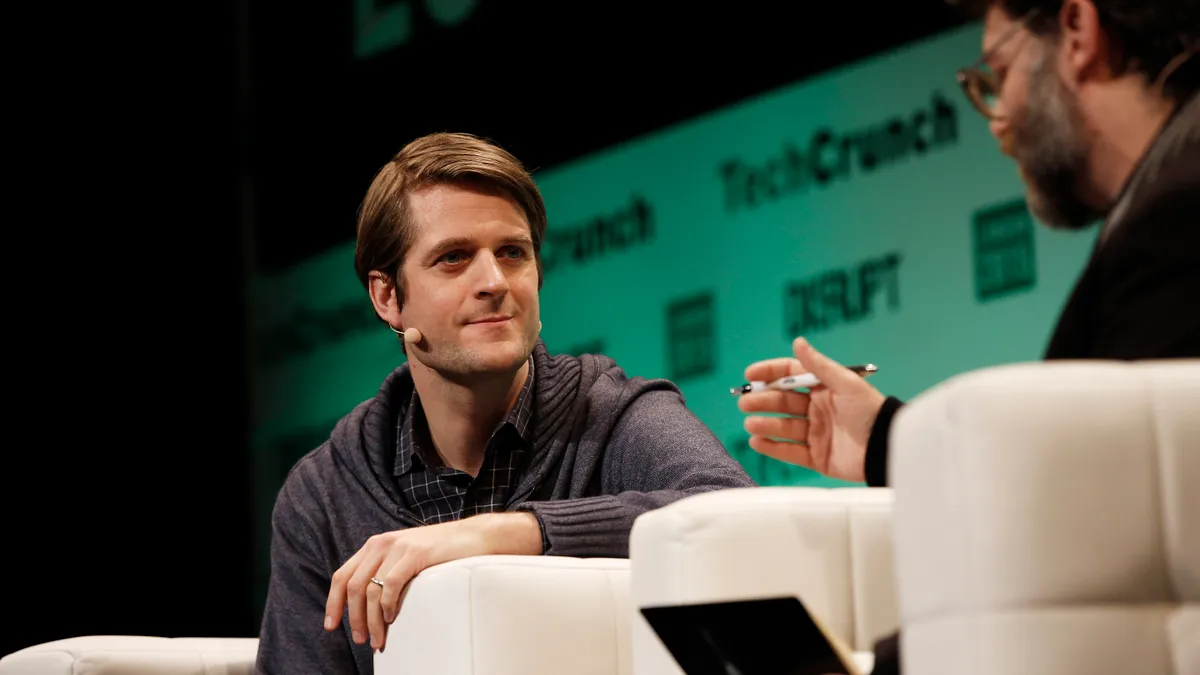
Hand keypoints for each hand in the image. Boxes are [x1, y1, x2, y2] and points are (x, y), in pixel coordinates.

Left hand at [323, 511, 541, 651]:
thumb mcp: (406, 558)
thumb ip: (386, 571)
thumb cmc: (442, 553)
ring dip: (371, 620)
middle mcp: (381, 543)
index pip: (343, 575)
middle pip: (353, 586)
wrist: (475, 537)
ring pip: (370, 590)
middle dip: (354, 618)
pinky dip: (387, 606)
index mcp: (375, 545)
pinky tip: (391, 618)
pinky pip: (390, 585)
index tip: (331, 626)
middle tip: (362, 639)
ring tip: (378, 638)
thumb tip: (368, 606)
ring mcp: (398, 547)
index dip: (333, 603)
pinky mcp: (415, 553)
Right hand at [738, 337, 886, 482]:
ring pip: (783, 427)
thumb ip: (819, 366)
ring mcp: (816, 433)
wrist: (886, 447)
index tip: (750, 375)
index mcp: (825, 388)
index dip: (770, 373)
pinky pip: (790, 452)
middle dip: (762, 401)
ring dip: (764, 424)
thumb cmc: (871, 411)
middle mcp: (818, 409)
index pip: (791, 375)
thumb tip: (798, 342)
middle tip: (745, 402)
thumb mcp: (846, 383)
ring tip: (751, 423)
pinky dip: (772, 447)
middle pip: (783, 402)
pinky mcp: (817, 457)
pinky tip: (757, 441)